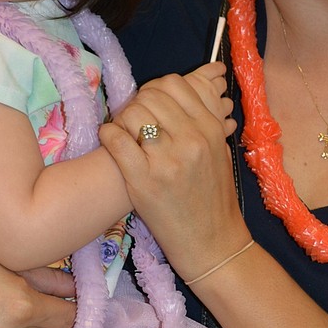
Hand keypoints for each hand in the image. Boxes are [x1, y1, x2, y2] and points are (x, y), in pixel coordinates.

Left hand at [100, 73, 249, 283]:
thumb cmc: (213, 198)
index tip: (151, 106)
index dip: (155, 90)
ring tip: (126, 136)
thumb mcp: (219, 152)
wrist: (213, 243)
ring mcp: (167, 160)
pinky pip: (116, 139)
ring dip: (123, 120)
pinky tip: (113, 144)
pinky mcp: (144, 180)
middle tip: (135, 123)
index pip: (173, 84)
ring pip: (132, 112)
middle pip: (150, 95)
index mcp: (210, 128)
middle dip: (137, 104)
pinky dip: (108, 136)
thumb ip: (202, 121)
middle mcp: (192, 139)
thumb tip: (187, 89)